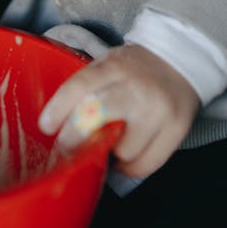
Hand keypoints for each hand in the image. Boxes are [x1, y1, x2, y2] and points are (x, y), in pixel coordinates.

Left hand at [38, 44, 199, 176]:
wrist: (181, 60)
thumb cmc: (136, 68)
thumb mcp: (108, 63)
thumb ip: (87, 87)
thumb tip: (56, 124)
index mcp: (116, 67)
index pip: (81, 87)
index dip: (59, 109)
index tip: (46, 126)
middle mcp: (138, 89)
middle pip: (98, 118)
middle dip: (76, 138)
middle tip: (66, 147)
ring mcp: (159, 112)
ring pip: (122, 151)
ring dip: (109, 153)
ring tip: (107, 143)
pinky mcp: (176, 131)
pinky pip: (144, 165)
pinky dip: (128, 167)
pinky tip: (123, 156)